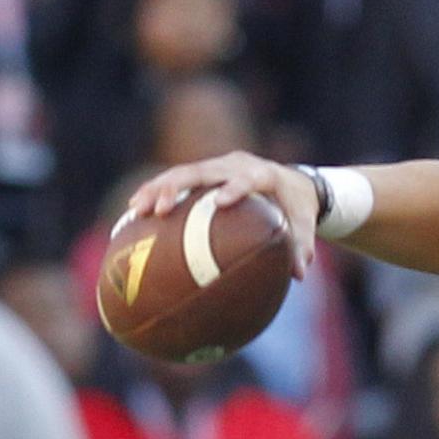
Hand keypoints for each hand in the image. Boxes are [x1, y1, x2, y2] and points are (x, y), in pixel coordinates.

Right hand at [119, 152, 323, 278]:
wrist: (291, 182)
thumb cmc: (297, 207)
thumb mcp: (304, 225)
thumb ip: (302, 246)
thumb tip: (299, 274)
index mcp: (262, 173)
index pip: (246, 178)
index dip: (234, 187)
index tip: (221, 202)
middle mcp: (235, 164)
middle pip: (201, 171)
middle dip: (176, 188)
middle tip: (157, 209)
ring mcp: (217, 166)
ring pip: (181, 173)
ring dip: (156, 189)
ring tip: (134, 210)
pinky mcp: (204, 173)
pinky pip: (177, 181)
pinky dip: (156, 193)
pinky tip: (134, 212)